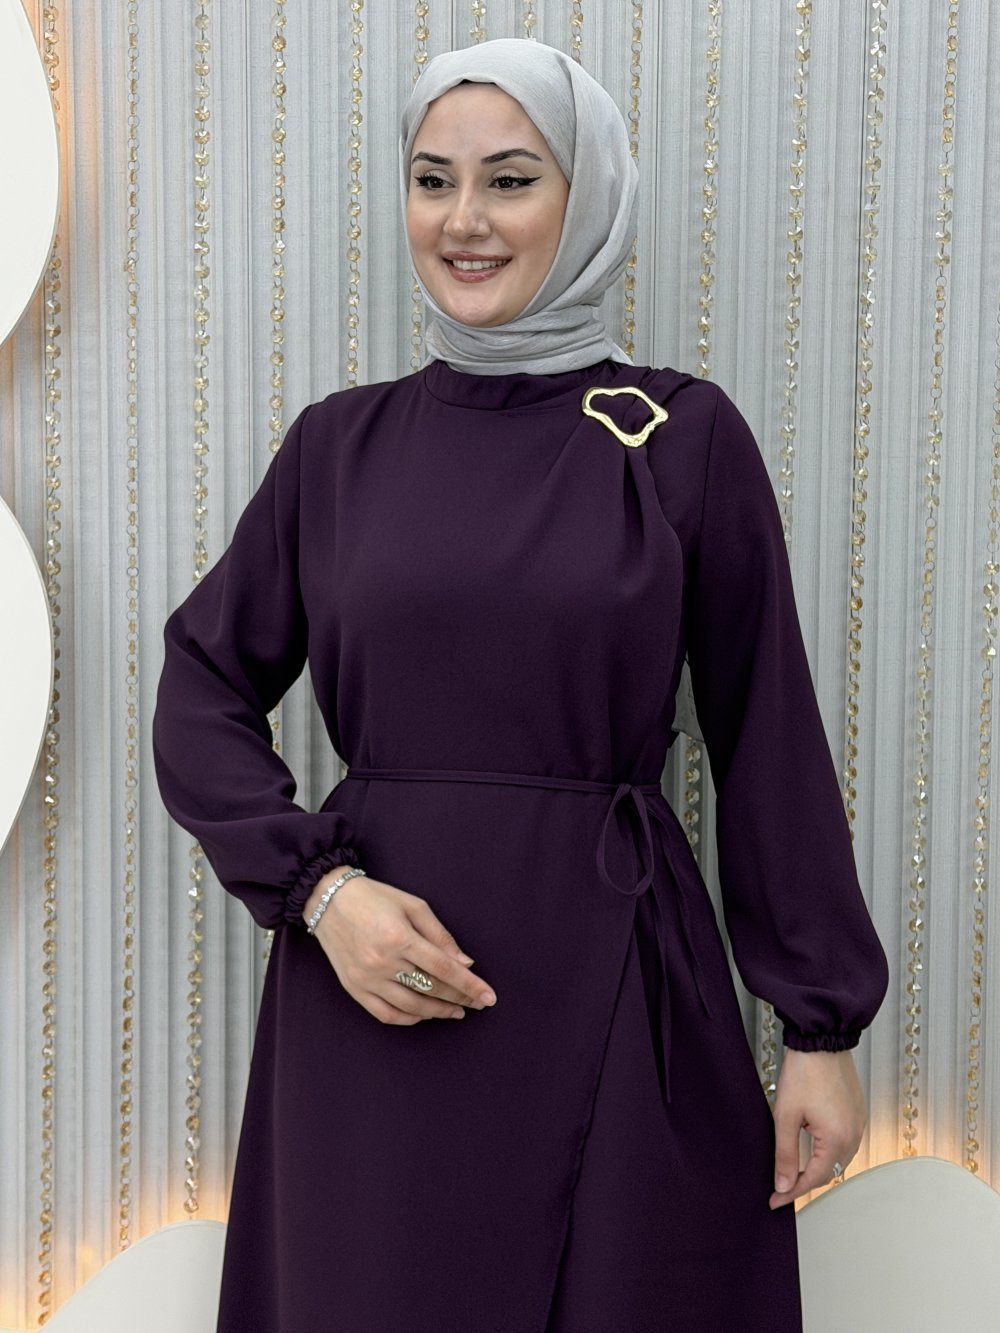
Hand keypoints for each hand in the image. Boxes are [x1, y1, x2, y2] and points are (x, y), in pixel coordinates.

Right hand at [302, 869, 496, 1025]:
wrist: (328, 900)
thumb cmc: (375, 898)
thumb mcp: (413, 905)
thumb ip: (440, 935)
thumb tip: (465, 963)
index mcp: (399, 937)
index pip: (444, 968)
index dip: (469, 985)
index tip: (489, 997)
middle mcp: (382, 962)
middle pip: (430, 989)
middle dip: (459, 999)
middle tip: (477, 1003)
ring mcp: (366, 978)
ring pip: (411, 1007)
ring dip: (438, 1012)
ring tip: (456, 1011)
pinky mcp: (353, 988)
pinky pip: (385, 1014)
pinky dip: (409, 1019)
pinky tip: (424, 1015)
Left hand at [768, 1048, 866, 1209]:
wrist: (821, 1039)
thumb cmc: (804, 1071)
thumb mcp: (786, 1115)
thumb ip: (786, 1154)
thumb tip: (784, 1184)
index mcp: (838, 1138)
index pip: (815, 1179)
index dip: (793, 1192)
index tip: (775, 1200)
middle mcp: (854, 1134)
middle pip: (830, 1171)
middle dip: (805, 1182)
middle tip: (781, 1188)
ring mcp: (859, 1122)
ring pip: (839, 1158)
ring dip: (818, 1167)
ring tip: (795, 1172)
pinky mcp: (857, 1111)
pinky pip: (846, 1142)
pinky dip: (829, 1151)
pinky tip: (815, 1149)